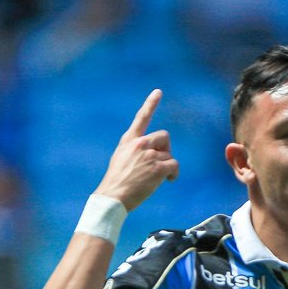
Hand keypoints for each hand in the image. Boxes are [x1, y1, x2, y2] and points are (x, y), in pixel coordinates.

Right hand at [95, 89, 178, 210]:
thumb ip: (136, 150)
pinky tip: (167, 180)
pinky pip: (174, 165)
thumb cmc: (117, 182)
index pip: (141, 117)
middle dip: (165, 150)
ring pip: (169, 154)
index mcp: (129, 140)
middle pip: (164, 137)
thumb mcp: (121, 158)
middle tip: (159, 165)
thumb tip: (155, 154)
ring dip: (168, 165)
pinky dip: (173, 174)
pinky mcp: (157, 167)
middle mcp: (139, 144)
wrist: (113, 196)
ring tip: (159, 177)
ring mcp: (149, 155)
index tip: (158, 91)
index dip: (150, 104)